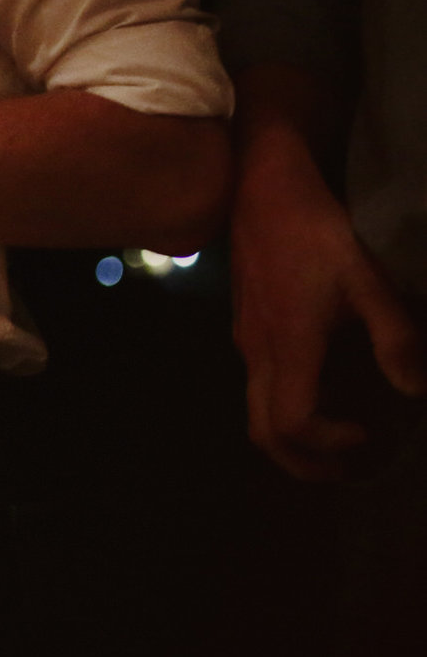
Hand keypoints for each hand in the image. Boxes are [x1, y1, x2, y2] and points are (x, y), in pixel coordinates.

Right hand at [233, 125, 426, 478]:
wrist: (262, 186)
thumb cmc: (315, 230)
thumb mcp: (368, 278)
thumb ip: (396, 336)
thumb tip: (417, 389)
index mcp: (287, 346)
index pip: (292, 423)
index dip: (328, 444)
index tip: (368, 434)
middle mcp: (257, 352)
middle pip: (263, 432)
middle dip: (304, 463)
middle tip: (350, 470)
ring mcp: (247, 340)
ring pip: (256, 412)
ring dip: (295, 439)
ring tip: (342, 439)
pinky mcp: (247, 326)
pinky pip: (259, 386)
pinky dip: (287, 409)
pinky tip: (324, 391)